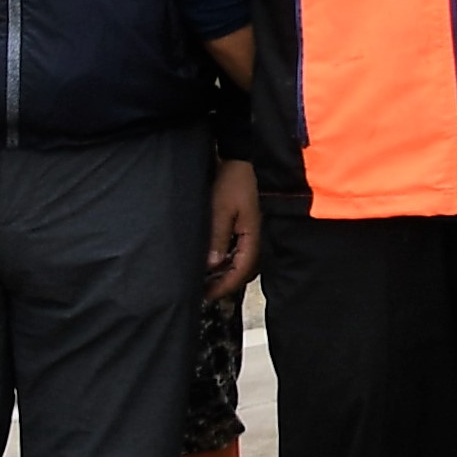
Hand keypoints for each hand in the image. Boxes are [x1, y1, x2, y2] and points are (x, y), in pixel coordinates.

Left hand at [202, 160, 261, 304]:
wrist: (241, 159)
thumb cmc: (232, 182)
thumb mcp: (221, 209)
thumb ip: (217, 237)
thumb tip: (211, 265)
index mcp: (253, 236)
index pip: (240, 272)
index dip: (223, 287)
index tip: (205, 296)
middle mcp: (256, 238)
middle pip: (242, 271)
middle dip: (223, 284)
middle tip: (201, 292)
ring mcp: (252, 233)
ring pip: (240, 263)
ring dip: (224, 273)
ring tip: (204, 280)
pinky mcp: (247, 228)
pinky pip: (238, 252)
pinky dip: (225, 261)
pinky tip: (212, 262)